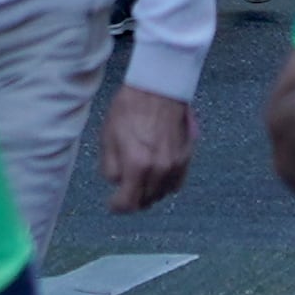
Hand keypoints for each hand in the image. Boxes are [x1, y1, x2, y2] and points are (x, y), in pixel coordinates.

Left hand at [100, 81, 195, 210]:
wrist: (158, 87)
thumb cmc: (130, 108)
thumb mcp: (108, 138)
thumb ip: (110, 168)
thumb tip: (117, 183)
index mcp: (136, 165)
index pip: (128, 203)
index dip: (117, 207)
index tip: (113, 204)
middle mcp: (159, 169)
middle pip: (146, 201)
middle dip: (133, 199)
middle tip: (125, 191)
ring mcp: (176, 164)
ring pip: (162, 194)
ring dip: (149, 193)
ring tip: (140, 182)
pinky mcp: (186, 157)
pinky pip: (176, 183)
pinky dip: (165, 184)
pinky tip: (157, 174)